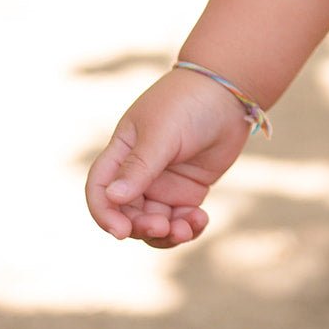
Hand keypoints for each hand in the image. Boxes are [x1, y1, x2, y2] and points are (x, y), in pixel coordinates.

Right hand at [85, 69, 254, 248]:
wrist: (228, 93)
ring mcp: (163, 184)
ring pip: (154, 222)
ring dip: (166, 234)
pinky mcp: (188, 191)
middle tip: (164, 228)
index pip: (100, 191)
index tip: (121, 231)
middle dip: (142, 227)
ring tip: (186, 230)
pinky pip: (180, 220)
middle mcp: (138, 173)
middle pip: (127, 213)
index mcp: (121, 154)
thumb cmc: (187, 105)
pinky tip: (200, 221)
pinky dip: (187, 227)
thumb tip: (113, 197)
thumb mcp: (161, 134)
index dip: (105, 214)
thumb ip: (140, 167)